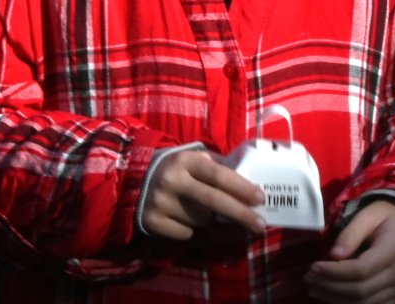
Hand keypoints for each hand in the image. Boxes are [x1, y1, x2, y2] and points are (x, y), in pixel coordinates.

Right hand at [140, 148, 265, 239]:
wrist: (133, 179)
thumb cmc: (176, 169)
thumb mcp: (193, 160)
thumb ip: (218, 168)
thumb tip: (251, 182)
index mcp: (185, 160)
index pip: (218, 175)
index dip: (241, 187)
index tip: (260, 198)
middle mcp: (171, 179)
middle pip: (214, 202)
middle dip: (241, 215)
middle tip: (261, 225)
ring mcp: (160, 201)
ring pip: (202, 222)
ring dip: (210, 222)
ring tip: (201, 211)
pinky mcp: (152, 221)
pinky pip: (187, 234)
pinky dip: (191, 231)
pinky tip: (183, 219)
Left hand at [306, 201, 394, 303]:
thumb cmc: (387, 216)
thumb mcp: (369, 214)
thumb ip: (350, 233)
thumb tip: (332, 255)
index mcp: (393, 250)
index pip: (361, 270)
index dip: (334, 272)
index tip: (313, 267)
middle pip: (361, 290)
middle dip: (330, 287)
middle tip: (308, 279)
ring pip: (365, 303)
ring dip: (336, 299)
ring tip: (315, 289)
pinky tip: (332, 297)